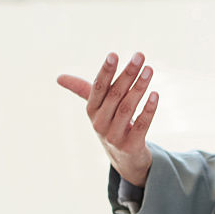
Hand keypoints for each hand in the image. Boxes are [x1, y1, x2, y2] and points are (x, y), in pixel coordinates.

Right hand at [57, 52, 156, 186]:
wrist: (125, 159)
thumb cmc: (111, 124)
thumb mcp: (97, 108)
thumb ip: (82, 90)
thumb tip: (58, 77)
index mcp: (91, 110)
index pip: (98, 88)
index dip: (105, 71)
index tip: (113, 54)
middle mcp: (100, 123)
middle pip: (114, 95)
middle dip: (127, 74)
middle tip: (139, 56)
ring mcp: (114, 136)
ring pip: (127, 108)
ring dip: (139, 88)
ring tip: (149, 70)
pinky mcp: (130, 146)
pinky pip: (140, 126)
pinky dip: (148, 110)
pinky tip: (155, 95)